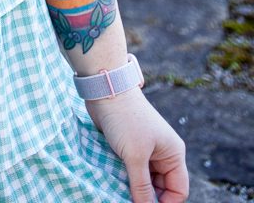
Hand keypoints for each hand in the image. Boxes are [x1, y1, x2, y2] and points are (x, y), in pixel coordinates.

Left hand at [86, 88, 188, 202]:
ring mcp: (146, 150)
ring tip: (120, 193)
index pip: (178, 190)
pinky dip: (126, 179)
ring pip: (145, 181)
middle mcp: (163, 153)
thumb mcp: (135, 156)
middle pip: (161, 188)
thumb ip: (142, 186)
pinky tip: (116, 183)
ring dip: (134, 189)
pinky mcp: (130, 147)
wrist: (105, 91)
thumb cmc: (125, 120)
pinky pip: (132, 171)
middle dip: (148, 197)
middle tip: (128, 200)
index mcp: (173, 154)